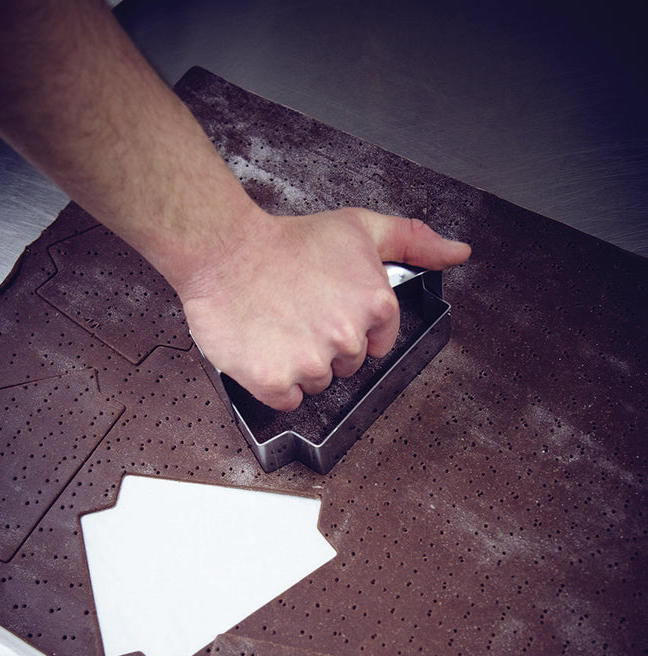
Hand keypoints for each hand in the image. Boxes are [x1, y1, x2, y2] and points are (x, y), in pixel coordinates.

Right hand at [180, 206, 470, 410]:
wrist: (223, 250)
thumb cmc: (285, 241)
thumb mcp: (359, 229)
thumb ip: (413, 241)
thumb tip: (458, 253)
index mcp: (375, 304)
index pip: (376, 343)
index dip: (350, 328)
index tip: (327, 310)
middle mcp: (348, 337)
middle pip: (346, 366)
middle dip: (324, 346)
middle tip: (298, 313)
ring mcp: (312, 363)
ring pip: (317, 383)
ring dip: (298, 364)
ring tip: (278, 326)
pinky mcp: (276, 382)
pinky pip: (287, 400)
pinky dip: (274, 382)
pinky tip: (265, 349)